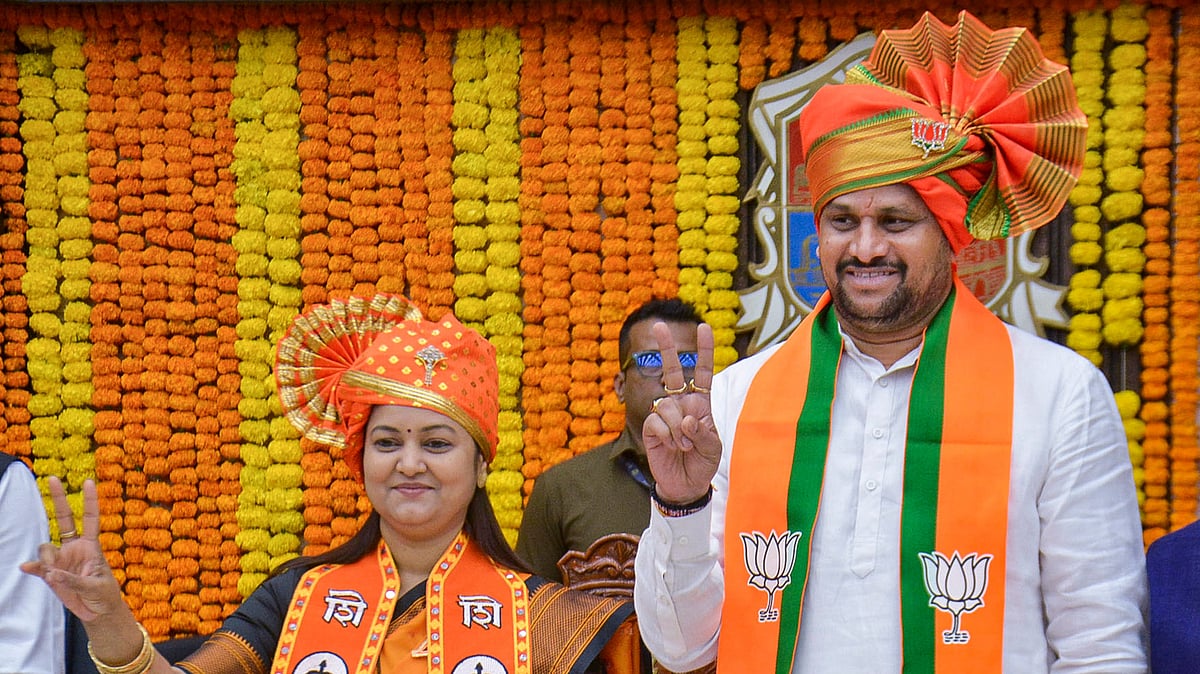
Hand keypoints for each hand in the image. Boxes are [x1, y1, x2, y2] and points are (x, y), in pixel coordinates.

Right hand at [20, 477, 126, 622]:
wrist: (97, 611)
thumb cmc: (104, 594)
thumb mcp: (95, 587)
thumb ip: (73, 580)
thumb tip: (51, 574)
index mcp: (91, 546)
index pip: (90, 518)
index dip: (90, 500)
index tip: (88, 481)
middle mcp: (74, 547)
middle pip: (64, 519)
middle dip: (58, 498)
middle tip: (52, 478)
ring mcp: (60, 559)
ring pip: (45, 547)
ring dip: (47, 560)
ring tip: (56, 577)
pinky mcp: (50, 573)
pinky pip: (37, 566)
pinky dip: (33, 567)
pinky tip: (27, 568)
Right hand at [642, 321, 720, 504]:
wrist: (685, 485)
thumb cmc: (703, 463)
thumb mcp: (714, 448)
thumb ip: (703, 432)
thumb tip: (685, 419)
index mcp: (701, 404)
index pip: (703, 373)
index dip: (704, 351)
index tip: (703, 328)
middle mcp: (681, 404)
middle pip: (673, 371)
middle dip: (666, 348)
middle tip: (658, 326)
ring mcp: (664, 414)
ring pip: (668, 406)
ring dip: (679, 429)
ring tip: (684, 446)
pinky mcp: (651, 428)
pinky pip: (657, 422)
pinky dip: (667, 435)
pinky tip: (671, 446)